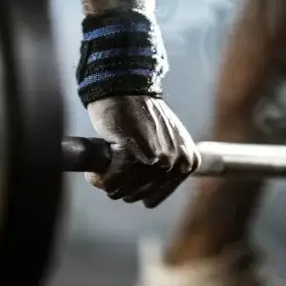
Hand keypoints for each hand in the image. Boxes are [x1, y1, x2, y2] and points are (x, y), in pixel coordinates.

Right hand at [85, 95, 200, 207]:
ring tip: (106, 162)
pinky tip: (96, 168)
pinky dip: (97, 177)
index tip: (124, 172)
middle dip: (118, 184)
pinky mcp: (133, 154)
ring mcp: (157, 160)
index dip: (132, 188)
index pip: (152, 198)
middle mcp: (177, 163)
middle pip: (136, 196)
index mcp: (189, 163)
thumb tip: (151, 197)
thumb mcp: (168, 140)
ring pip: (122, 192)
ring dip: (106, 181)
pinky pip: (109, 182)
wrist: (125, 87)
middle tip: (112, 164)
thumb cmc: (140, 114)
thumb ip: (168, 166)